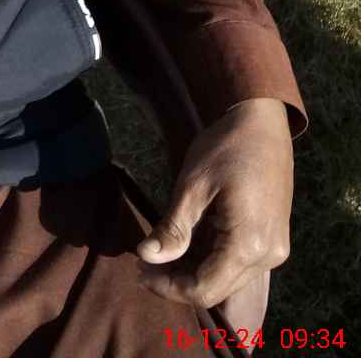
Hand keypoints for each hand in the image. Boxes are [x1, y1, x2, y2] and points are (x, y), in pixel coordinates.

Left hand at [137, 97, 292, 311]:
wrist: (262, 123)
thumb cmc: (225, 148)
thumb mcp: (192, 185)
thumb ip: (173, 227)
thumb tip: (146, 257)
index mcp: (249, 244)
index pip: (204, 289)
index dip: (168, 288)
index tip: (139, 271)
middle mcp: (268, 256)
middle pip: (217, 289)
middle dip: (177, 281)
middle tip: (145, 262)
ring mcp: (274, 250)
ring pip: (228, 279)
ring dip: (193, 272)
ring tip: (162, 251)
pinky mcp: (273, 240)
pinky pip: (238, 264)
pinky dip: (210, 260)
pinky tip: (187, 243)